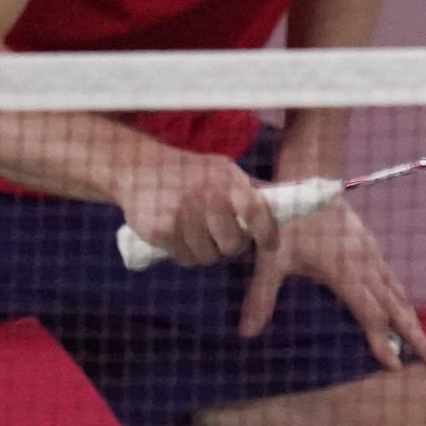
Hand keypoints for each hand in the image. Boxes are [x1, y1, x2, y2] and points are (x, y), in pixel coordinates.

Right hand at [114, 150, 279, 266]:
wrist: (140, 167)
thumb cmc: (189, 172)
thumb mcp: (222, 170)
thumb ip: (249, 188)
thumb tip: (286, 201)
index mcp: (228, 180)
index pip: (257, 212)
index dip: (267, 234)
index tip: (269, 245)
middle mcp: (208, 196)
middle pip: (233, 244)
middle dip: (231, 247)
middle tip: (224, 240)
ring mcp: (184, 214)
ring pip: (208, 257)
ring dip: (207, 253)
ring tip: (200, 237)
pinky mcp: (162, 230)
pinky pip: (186, 259)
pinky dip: (186, 255)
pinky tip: (181, 240)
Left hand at [241, 200, 425, 369]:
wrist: (302, 181)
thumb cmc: (285, 219)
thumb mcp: (269, 258)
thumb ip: (261, 296)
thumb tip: (246, 334)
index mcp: (345, 269)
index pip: (370, 313)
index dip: (381, 340)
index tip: (394, 365)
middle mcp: (365, 262)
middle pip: (395, 305)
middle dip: (413, 333)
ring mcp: (370, 252)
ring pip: (396, 290)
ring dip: (410, 316)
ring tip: (421, 340)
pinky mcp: (368, 244)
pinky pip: (390, 276)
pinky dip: (399, 298)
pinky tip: (400, 307)